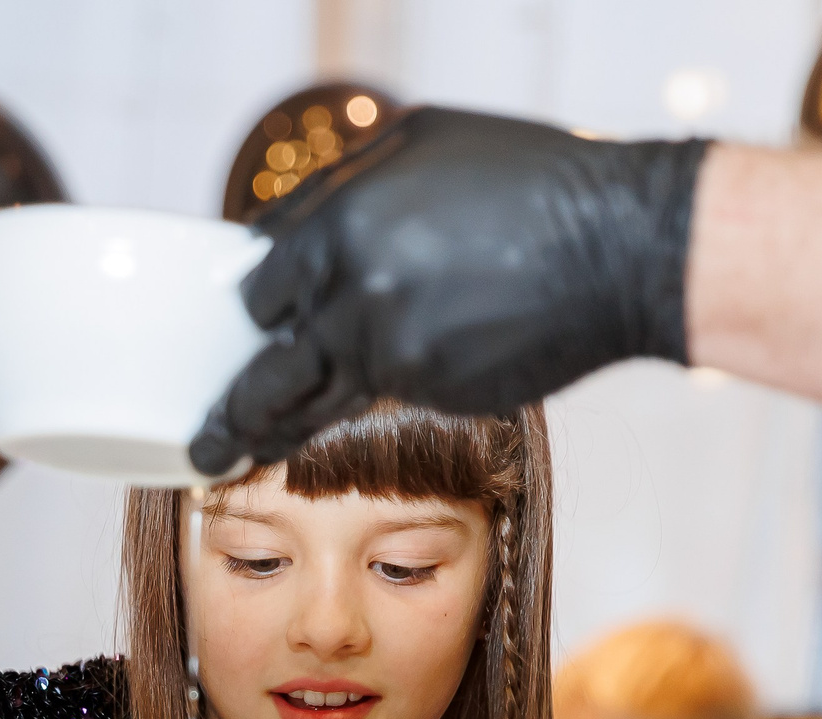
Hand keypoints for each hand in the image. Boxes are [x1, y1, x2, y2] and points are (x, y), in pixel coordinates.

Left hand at [191, 110, 707, 473]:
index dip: (259, 307)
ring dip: (267, 437)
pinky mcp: (430, 388)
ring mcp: (389, 346)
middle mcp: (352, 288)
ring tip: (229, 465)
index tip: (254, 328)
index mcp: (340, 221)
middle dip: (233, 403)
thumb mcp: (421, 149)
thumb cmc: (529, 184)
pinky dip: (366, 412)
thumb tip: (295, 231)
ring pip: (310, 403)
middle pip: (266, 361)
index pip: (262, 283)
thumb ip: (350, 194)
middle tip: (205, 441)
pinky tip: (344, 437)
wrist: (616, 246)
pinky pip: (383, 401)